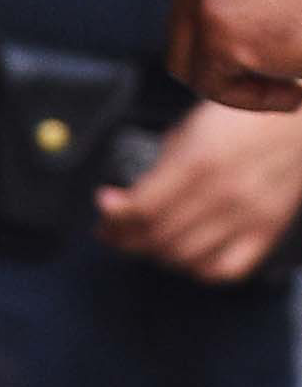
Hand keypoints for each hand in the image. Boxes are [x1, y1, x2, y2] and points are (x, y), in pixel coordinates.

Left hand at [95, 97, 301, 281]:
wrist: (301, 118)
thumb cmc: (245, 116)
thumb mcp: (193, 128)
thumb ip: (159, 168)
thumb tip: (123, 201)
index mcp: (198, 163)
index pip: (141, 210)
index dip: (113, 217)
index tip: (104, 210)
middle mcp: (222, 194)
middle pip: (157, 238)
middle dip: (126, 238)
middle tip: (115, 231)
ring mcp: (247, 217)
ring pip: (184, 259)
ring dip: (156, 254)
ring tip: (146, 240)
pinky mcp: (266, 232)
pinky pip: (223, 270)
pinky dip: (196, 268)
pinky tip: (186, 254)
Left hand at [168, 0, 301, 109]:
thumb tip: (231, 5)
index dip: (233, 19)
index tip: (279, 39)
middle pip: (184, 14)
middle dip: (226, 51)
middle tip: (278, 70)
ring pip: (189, 54)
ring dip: (235, 77)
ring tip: (290, 84)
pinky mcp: (215, 26)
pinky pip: (209, 82)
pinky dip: (251, 98)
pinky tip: (296, 92)